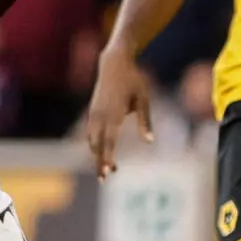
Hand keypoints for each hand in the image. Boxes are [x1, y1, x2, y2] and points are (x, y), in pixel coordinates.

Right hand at [83, 47, 153, 176]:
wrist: (113, 63)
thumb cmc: (133, 80)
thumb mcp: (143, 99)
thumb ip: (145, 121)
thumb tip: (150, 141)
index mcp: (114, 114)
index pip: (109, 142)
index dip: (107, 158)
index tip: (107, 172)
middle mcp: (100, 116)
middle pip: (97, 145)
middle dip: (100, 162)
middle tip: (105, 178)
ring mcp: (94, 113)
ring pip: (92, 139)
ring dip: (98, 153)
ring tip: (109, 167)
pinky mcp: (92, 110)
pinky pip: (91, 131)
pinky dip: (95, 143)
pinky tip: (101, 150)